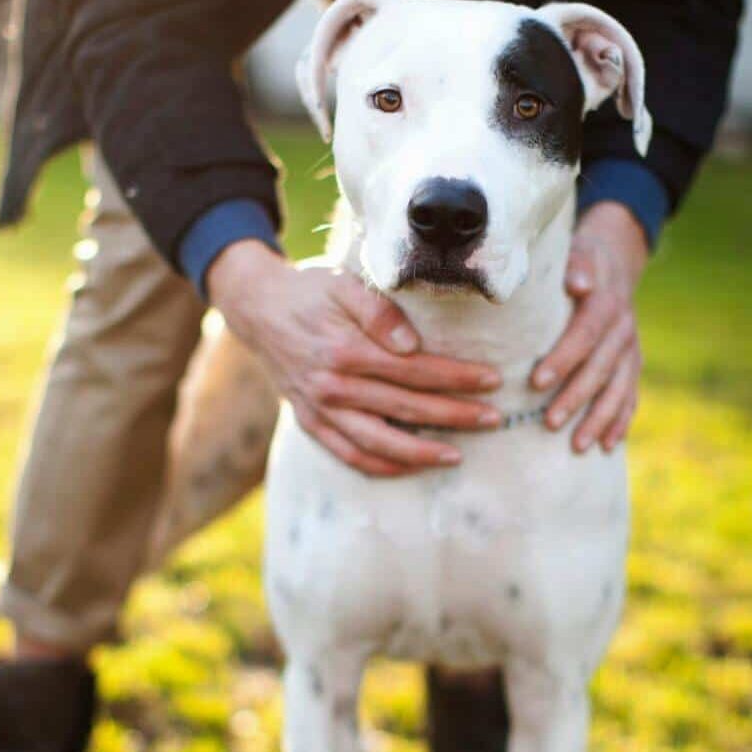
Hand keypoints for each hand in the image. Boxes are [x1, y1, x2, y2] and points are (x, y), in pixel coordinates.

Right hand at [208, 242, 501, 476]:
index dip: (456, 377)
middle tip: (494, 418)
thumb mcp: (343, 284)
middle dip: (454, 416)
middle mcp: (333, 386)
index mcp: (345, 350)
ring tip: (457, 456)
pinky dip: (382, 465)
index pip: (415, 370)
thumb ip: (379, 311)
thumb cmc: (309, 291)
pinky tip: (411, 467)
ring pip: (378, 442)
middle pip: (405, 408)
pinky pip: (349, 454)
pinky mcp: (310, 422)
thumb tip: (412, 345)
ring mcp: (320, 409)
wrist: (257, 308)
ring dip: (421, 453)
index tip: (492, 380)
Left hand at [531, 202, 648, 452]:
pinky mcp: (633, 364)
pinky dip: (621, 421)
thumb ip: (575, 265)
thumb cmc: (579, 263)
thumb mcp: (577, 254)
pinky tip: (608, 446)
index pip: (584, 335)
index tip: (536, 382)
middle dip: (576, 397)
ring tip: (578, 446)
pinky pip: (631, 396)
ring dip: (599, 419)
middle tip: (549, 423)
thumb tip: (577, 283)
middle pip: (601, 368)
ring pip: (619, 389)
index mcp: (606, 304)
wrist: (614, 264)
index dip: (563, 359)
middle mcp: (623, 329)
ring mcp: (631, 349)